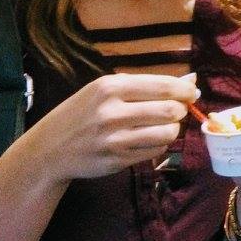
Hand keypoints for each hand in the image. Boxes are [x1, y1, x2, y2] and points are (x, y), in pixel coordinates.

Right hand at [28, 72, 198, 181]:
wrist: (48, 149)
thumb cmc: (82, 113)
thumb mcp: (106, 90)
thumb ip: (148, 84)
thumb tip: (193, 79)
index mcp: (110, 87)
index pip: (164, 86)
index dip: (186, 90)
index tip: (192, 92)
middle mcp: (112, 112)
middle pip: (171, 110)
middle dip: (181, 110)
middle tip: (176, 110)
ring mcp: (114, 139)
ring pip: (167, 133)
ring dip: (173, 129)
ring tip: (163, 125)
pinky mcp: (116, 161)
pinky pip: (155, 151)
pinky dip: (160, 145)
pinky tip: (148, 140)